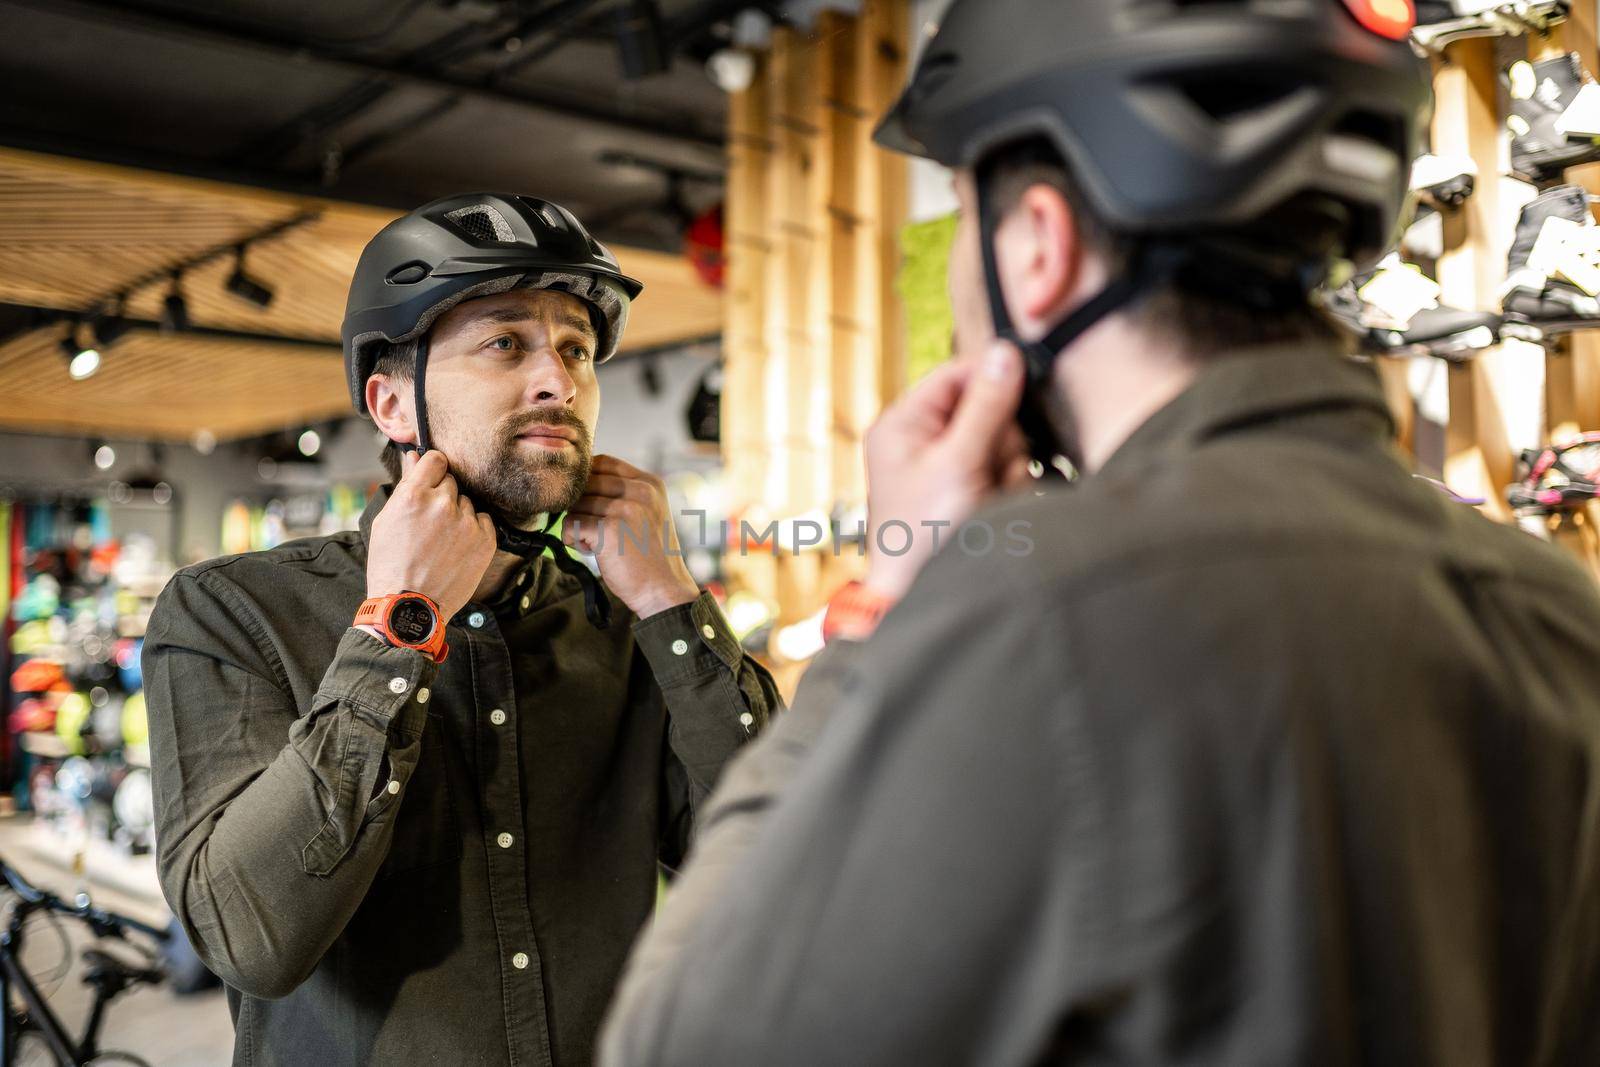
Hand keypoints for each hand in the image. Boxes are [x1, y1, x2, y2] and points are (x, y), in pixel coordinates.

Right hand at [365, 449, 497, 622]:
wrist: (409, 606)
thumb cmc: (391, 564)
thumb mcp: (386, 520)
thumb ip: (405, 484)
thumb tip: (414, 456)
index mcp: (414, 495)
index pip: (435, 459)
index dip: (432, 469)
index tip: (431, 480)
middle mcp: (443, 504)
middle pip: (451, 482)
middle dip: (441, 497)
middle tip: (429, 523)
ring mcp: (467, 522)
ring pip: (467, 503)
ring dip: (457, 515)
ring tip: (441, 542)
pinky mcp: (485, 540)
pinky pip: (483, 520)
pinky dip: (473, 530)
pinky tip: (456, 548)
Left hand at [562, 455, 699, 619]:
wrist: (664, 590)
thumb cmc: (650, 556)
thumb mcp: (647, 513)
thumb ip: (624, 494)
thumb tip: (579, 484)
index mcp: (650, 483)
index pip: (603, 462)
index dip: (587, 480)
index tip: (588, 502)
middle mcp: (640, 491)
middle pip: (586, 483)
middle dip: (580, 505)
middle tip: (593, 529)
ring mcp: (626, 508)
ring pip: (576, 504)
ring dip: (578, 525)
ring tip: (598, 543)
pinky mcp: (610, 529)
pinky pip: (571, 524)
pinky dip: (574, 540)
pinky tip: (593, 551)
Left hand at [862, 341, 1029, 601]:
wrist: (922, 599)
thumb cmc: (923, 536)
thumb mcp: (957, 462)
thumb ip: (985, 405)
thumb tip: (1004, 351)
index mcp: (902, 424)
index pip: (955, 373)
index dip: (992, 378)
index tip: (1022, 387)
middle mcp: (922, 441)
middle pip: (987, 407)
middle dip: (1000, 440)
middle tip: (988, 471)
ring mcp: (946, 468)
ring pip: (1003, 442)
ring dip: (1007, 468)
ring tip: (988, 499)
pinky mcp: (967, 492)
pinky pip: (1005, 471)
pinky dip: (1007, 489)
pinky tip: (994, 509)